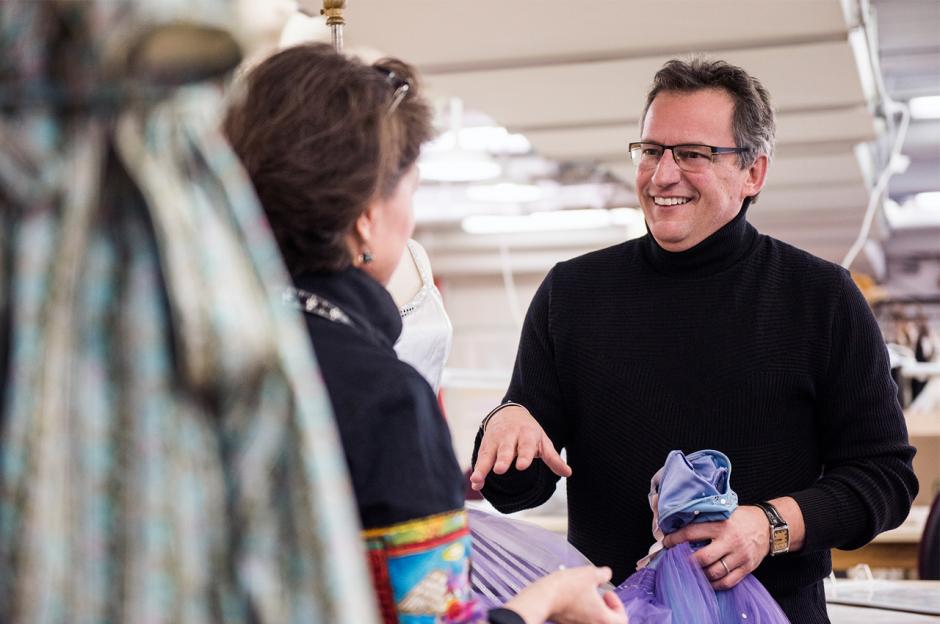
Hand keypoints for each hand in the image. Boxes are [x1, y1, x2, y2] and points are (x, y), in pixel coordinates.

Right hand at [469, 405, 570, 490]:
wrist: (509, 413)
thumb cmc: (529, 432)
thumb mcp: (543, 442)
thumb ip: (553, 458)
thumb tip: (568, 473)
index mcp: (526, 435)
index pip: (525, 446)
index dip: (524, 456)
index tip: (521, 466)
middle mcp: (509, 437)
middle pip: (505, 449)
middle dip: (502, 459)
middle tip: (500, 469)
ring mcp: (495, 441)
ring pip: (488, 455)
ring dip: (483, 467)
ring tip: (478, 479)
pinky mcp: (485, 447)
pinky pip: (480, 460)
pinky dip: (477, 471)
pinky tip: (475, 483)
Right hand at [504, 566, 626, 623]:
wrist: (542, 598)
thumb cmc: (564, 590)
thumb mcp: (590, 573)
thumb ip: (604, 574)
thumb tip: (606, 573)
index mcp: (603, 620)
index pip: (622, 618)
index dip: (618, 603)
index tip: (608, 593)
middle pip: (608, 621)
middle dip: (605, 606)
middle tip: (598, 594)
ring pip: (594, 620)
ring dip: (593, 608)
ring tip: (584, 593)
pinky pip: (581, 620)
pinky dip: (581, 611)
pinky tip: (574, 597)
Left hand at [661, 506, 768, 589]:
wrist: (768, 525)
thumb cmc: (741, 518)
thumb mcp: (724, 512)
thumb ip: (706, 519)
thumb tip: (680, 523)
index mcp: (720, 524)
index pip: (691, 533)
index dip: (675, 540)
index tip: (666, 543)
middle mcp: (729, 541)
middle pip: (702, 558)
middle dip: (686, 562)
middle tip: (677, 562)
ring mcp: (739, 556)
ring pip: (714, 572)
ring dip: (700, 575)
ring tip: (691, 573)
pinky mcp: (747, 567)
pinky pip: (728, 582)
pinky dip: (715, 584)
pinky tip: (707, 581)